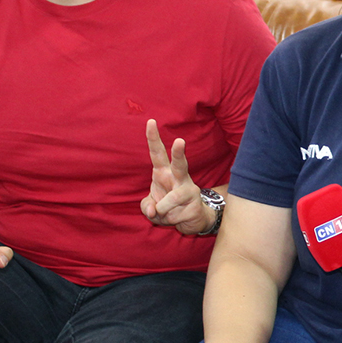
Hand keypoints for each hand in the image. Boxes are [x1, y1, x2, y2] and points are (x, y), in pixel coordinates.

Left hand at [141, 119, 210, 235]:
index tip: (150, 121)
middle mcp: (179, 177)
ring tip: (166, 213)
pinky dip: (170, 221)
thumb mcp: (150, 207)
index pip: (157, 153)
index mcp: (164, 172)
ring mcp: (189, 190)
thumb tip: (153, 211)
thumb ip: (146, 207)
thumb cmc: (168, 207)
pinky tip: (179, 217)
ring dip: (163, 211)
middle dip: (178, 153)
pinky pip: (174, 216)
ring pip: (170, 200)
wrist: (192, 220)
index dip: (153, 138)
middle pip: (179, 163)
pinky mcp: (195, 205)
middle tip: (180, 141)